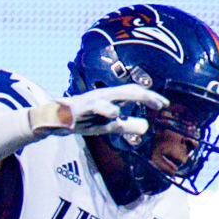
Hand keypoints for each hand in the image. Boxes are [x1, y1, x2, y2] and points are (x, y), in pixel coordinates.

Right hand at [29, 84, 168, 138]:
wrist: (54, 119)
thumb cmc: (83, 119)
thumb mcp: (108, 125)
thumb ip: (126, 125)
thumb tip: (146, 127)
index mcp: (110, 97)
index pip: (133, 93)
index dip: (150, 97)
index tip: (164, 104)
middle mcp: (102, 95)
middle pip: (127, 91)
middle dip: (145, 95)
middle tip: (161, 104)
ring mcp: (90, 101)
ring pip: (110, 97)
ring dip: (128, 98)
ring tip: (150, 103)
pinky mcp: (79, 109)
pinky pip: (93, 108)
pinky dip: (104, 110)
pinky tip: (114, 114)